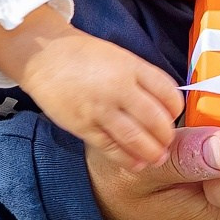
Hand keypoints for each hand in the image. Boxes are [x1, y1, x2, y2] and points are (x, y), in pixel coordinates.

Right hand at [0, 8, 181, 168]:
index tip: (174, 116)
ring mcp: (101, 108)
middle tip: (168, 142)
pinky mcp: (83, 125)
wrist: (44, 56)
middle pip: (156, 120)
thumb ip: (141, 78)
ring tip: (158, 158)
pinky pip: (111, 147)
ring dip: (152, 152)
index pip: (168, 93)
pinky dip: (127, 158)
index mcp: (132, 67)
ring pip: (137, 138)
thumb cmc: (82, 55)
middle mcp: (120, 88)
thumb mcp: (119, 57)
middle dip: (166, 136)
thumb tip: (163, 103)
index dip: (176, 109)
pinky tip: (137, 163)